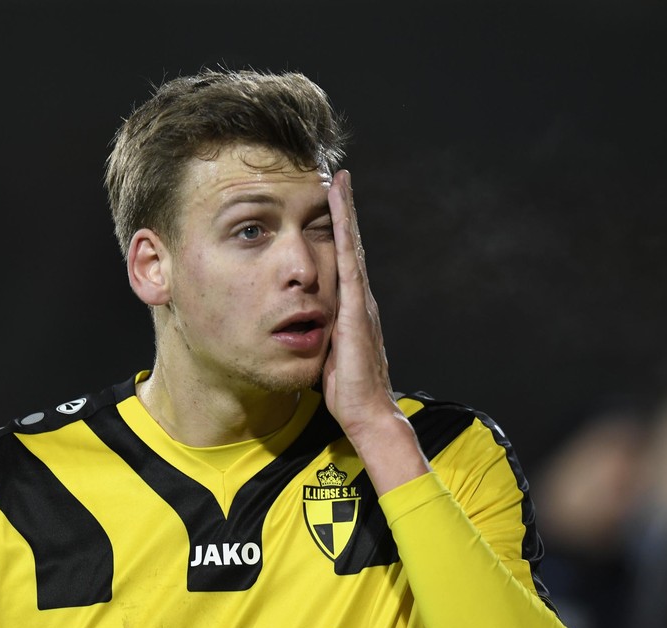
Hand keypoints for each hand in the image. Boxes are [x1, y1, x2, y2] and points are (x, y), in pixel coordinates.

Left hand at [322, 170, 428, 492]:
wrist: (366, 412)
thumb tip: (300, 327)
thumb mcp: (326, 354)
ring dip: (345, 211)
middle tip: (336, 177)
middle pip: (350, 245)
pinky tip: (338, 207)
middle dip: (344, 211)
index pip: (342, 263)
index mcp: (351, 310)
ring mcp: (360, 299)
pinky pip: (349, 259)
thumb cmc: (344, 390)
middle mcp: (359, 298)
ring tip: (337, 178)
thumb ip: (318, 334)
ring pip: (351, 245)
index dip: (337, 234)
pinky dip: (345, 230)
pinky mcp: (355, 305)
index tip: (327, 206)